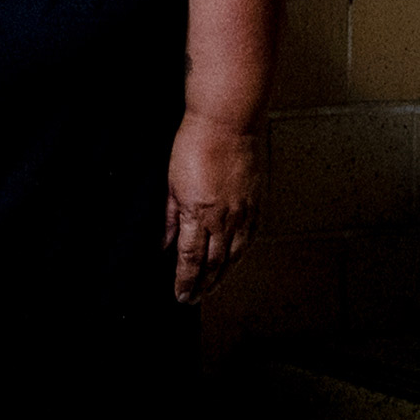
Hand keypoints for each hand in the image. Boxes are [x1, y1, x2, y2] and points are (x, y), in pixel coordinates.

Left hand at [162, 113, 262, 304]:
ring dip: (223, 275)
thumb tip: (164, 242)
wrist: (228, 121)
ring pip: (234, 254)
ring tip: (214, 286)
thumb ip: (168, 217)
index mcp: (198, 214)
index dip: (185, 282)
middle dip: (203, 285)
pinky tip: (237, 258)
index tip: (181, 295)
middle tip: (195, 298)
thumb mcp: (170, 182)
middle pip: (214, 263)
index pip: (190, 260)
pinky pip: (250, 236)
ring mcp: (242, 211)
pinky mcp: (255, 201)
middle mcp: (223, 218)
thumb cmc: (196, 142)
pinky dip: (242, 253)